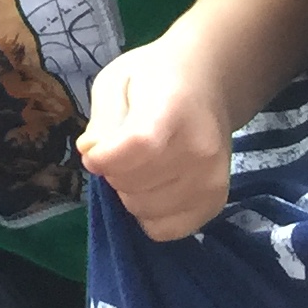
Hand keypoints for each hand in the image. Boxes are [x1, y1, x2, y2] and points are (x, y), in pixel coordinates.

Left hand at [80, 33, 235, 240]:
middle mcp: (200, 150)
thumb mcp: (116, 81)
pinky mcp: (216, 203)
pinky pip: (168, 230)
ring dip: (129, 194)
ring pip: (145, 210)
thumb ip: (102, 120)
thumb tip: (90, 154)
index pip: (138, 148)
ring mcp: (212, 181)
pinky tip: (152, 189)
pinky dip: (150, 216)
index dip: (105, 158)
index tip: (93, 152)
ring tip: (138, 168)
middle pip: (135, 184)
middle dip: (112, 173)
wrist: (206, 84)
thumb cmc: (154, 78)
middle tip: (118, 153)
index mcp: (173, 110)